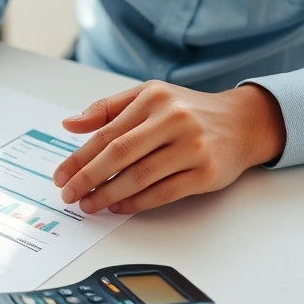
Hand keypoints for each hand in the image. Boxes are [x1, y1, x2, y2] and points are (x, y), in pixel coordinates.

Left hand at [53, 81, 285, 213]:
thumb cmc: (189, 110)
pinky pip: (162, 193)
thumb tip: (69, 124)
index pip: (106, 133)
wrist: (243, 122)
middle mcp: (173, 120)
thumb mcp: (149, 96)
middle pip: (118, 155)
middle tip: (69, 194)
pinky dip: (135, 203)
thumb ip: (107, 109)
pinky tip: (118, 207)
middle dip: (87, 179)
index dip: (78, 158)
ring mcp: (191, 147)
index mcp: (153, 99)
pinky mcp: (205, 173)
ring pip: (139, 177)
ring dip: (107, 195)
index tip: (60, 175)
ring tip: (88, 205)